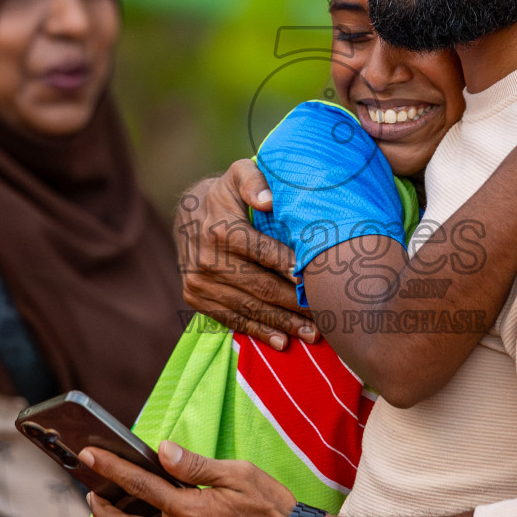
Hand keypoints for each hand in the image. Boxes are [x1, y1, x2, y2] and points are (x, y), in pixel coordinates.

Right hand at [175, 159, 317, 348]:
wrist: (188, 214)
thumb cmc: (227, 194)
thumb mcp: (238, 174)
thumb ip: (254, 181)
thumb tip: (268, 200)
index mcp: (220, 230)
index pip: (265, 254)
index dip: (293, 270)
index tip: (318, 283)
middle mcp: (207, 260)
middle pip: (261, 287)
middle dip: (295, 305)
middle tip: (327, 318)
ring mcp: (199, 283)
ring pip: (249, 308)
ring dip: (283, 324)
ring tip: (313, 334)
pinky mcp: (195, 298)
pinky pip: (231, 319)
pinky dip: (258, 332)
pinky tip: (283, 342)